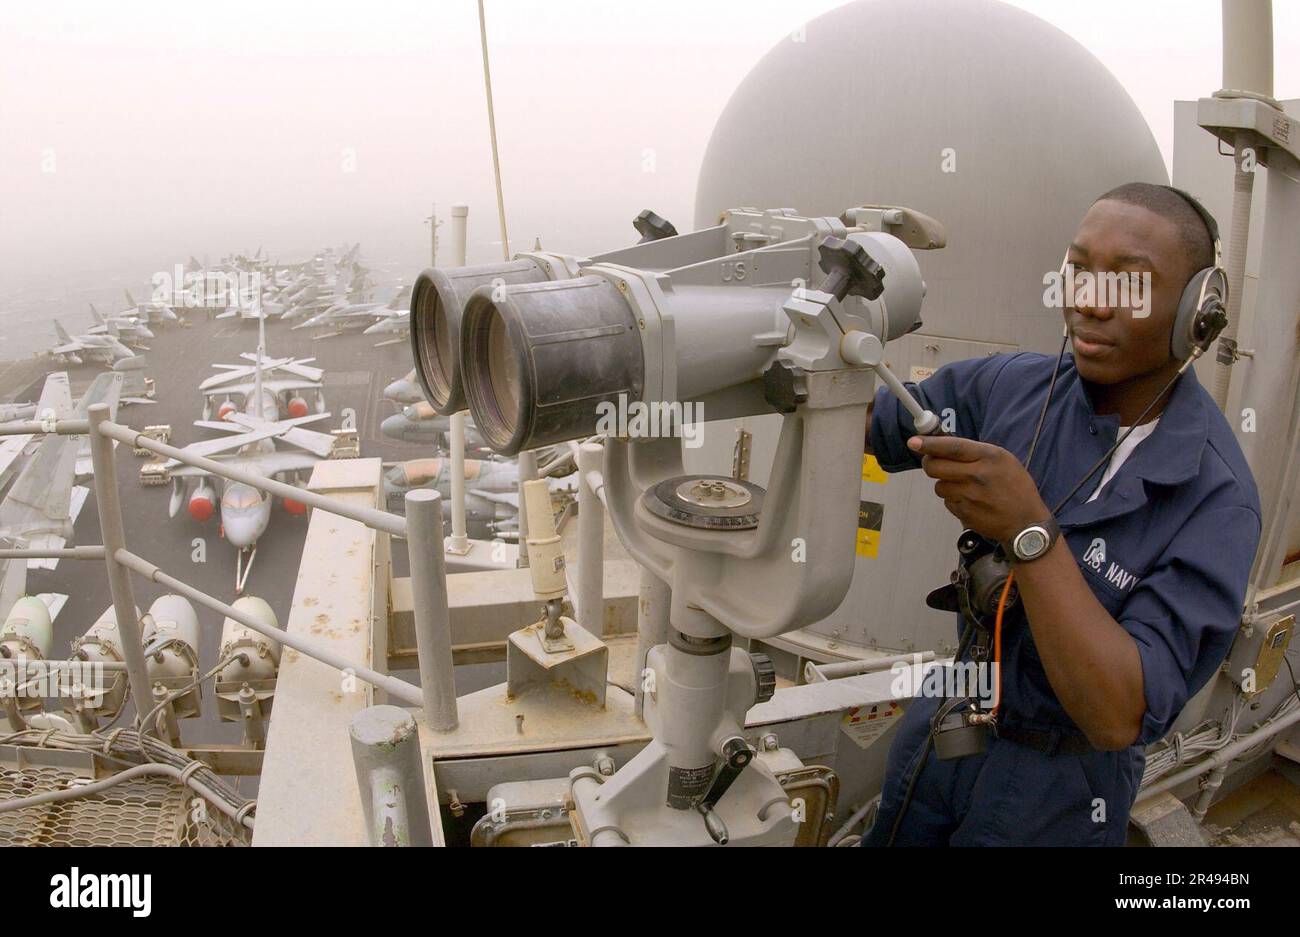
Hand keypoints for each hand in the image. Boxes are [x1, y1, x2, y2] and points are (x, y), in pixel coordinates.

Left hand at [907, 435, 1050, 541]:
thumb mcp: (1003, 460)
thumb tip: (943, 444)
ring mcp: (969, 496)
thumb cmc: (1015, 487)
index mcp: (989, 457)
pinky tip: (970, 500)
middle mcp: (977, 475)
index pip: (951, 447)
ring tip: (964, 485)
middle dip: (930, 463)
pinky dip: (953, 499)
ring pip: (938, 485)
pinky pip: (947, 501)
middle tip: (934, 462)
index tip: (913, 442)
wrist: (1026, 522)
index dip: (929, 444)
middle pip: (935, 467)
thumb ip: (975, 452)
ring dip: (945, 483)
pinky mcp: (964, 513)